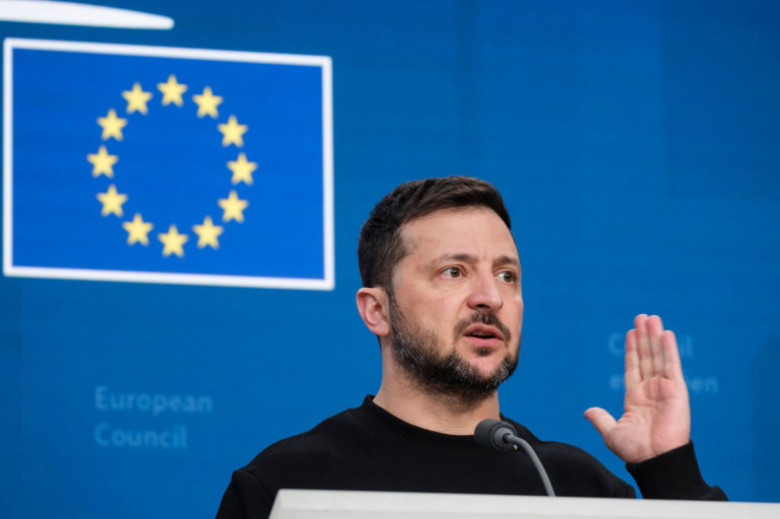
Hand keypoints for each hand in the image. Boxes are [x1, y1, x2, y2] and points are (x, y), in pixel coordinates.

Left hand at [584, 314, 690, 462]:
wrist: (653, 460)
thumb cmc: (635, 451)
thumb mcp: (612, 432)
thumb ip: (601, 418)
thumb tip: (587, 411)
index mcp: (636, 399)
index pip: (633, 367)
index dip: (632, 350)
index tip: (630, 333)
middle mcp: (651, 391)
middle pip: (646, 357)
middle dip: (643, 337)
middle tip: (641, 317)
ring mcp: (664, 389)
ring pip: (658, 357)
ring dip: (654, 337)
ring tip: (650, 318)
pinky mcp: (677, 391)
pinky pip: (672, 365)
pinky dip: (668, 349)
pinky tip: (664, 333)